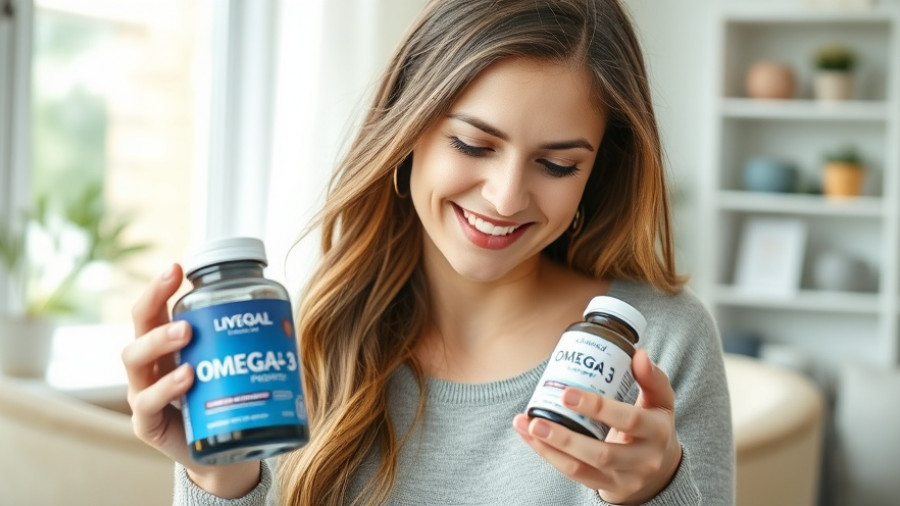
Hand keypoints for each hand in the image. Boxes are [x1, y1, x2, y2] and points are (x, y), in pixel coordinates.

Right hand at [123, 263, 259, 497]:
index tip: (176, 268)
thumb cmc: (227, 399)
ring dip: (160, 344)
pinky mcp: (147, 424)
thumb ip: (243, 338)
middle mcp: (149, 365)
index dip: (159, 288)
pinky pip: (147, 404)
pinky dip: (165, 388)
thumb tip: (281, 307)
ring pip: (136, 362)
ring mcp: (144, 394)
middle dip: (157, 312)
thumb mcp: (231, 363)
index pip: (154, 310)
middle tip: (188, 317)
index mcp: (166, 345)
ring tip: (187, 335)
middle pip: (138, 330)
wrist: (228, 451)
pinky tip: (187, 377)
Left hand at [513, 350, 681, 504]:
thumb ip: (651, 378)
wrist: (660, 467)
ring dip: (550, 448)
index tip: (567, 393)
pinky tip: (530, 437)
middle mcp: (644, 461)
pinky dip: (548, 455)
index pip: (630, 421)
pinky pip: (573, 475)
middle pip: (602, 454)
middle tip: (537, 418)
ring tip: (527, 426)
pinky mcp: (606, 487)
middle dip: (566, 438)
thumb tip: (638, 354)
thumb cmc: (653, 425)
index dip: (598, 408)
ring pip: (581, 469)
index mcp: (657, 432)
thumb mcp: (660, 401)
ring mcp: (624, 479)